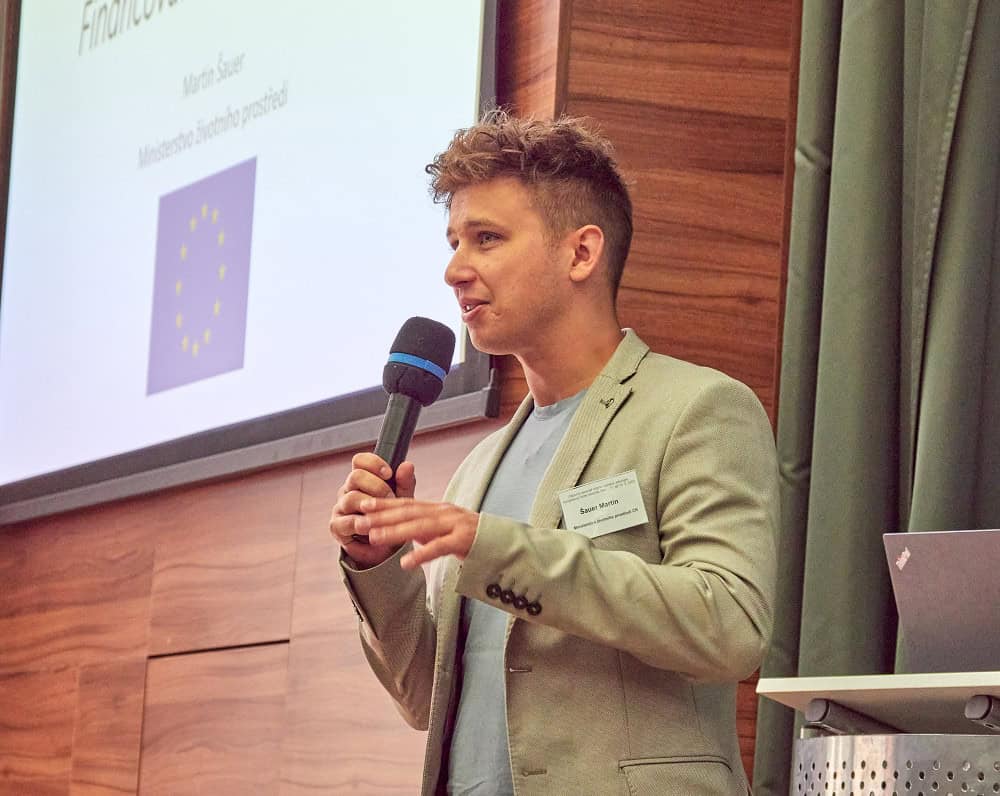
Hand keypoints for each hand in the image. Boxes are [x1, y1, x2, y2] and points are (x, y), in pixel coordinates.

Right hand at [329, 452, 415, 568]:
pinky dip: (360, 524)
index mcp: (363, 479)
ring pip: (351, 498)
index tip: (389, 473)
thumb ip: (405, 483)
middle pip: (355, 476)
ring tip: (384, 515)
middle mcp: (349, 490)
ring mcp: (341, 508)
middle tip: (391, 498)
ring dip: (371, 506)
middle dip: (377, 486)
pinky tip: (371, 527)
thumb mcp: (403, 500)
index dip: (373, 463)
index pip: (360, 461)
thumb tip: (407, 464)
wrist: (385, 550)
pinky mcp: (337, 527)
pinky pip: (346, 521)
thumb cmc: (391, 519)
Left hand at [354, 497, 478, 569]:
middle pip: (409, 512)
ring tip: (375, 537)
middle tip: (360, 520)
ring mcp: (456, 525)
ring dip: (395, 531)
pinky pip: (440, 548)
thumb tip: (403, 528)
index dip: (384, 503)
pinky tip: (406, 562)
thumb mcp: (447, 529)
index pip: (408, 503)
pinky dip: (421, 554)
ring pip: (421, 527)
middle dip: (383, 516)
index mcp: (440, 509)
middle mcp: (446, 513)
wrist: (505, 546)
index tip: (363, 505)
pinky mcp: (465, 541)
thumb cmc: (475, 540)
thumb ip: (427, 528)